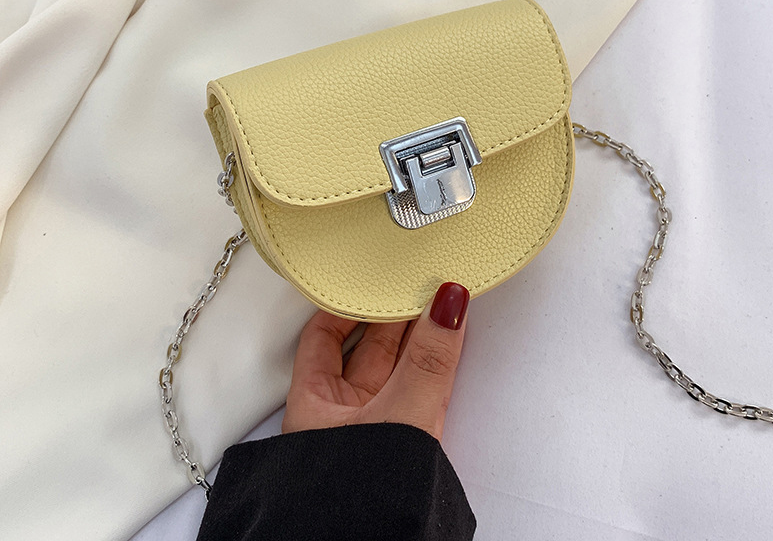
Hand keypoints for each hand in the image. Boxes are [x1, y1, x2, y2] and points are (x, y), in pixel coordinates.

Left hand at [282, 282, 469, 441]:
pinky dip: (433, 370)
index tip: (375, 282)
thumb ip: (427, 363)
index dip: (349, 305)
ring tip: (439, 306)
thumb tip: (446, 309)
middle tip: (418, 285)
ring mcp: (373, 433)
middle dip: (393, 317)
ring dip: (418, 341)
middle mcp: (338, 417)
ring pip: (395, 372)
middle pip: (365, 350)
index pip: (322, 336)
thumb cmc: (362, 503)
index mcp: (312, 406)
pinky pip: (418, 396)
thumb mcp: (400, 418)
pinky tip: (446, 348)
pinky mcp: (403, 450)